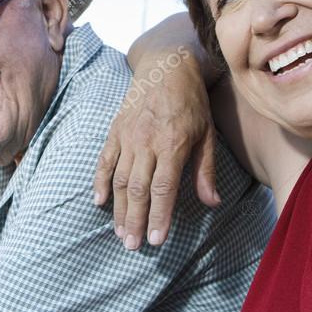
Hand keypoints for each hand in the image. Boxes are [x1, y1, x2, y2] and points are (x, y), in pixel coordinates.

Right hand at [94, 48, 219, 249]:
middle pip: (138, 189)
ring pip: (119, 179)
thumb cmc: (192, 102)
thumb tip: (212, 203)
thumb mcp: (207, 134)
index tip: (157, 240)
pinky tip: (98, 202)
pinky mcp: (115, 131)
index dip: (159, 216)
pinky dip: (99, 182)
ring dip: (119, 209)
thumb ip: (206, 170)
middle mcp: (147, 142)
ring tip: (120, 232)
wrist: (167, 66)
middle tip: (133, 246)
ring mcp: (128, 136)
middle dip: (136, 220)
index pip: (164, 188)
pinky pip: (104, 160)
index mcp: (173, 144)